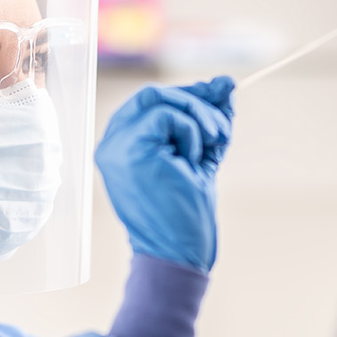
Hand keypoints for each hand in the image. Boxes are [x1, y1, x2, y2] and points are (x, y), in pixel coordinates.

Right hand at [96, 76, 234, 273]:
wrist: (178, 253)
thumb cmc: (185, 214)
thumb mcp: (200, 155)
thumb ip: (208, 120)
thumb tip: (226, 82)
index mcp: (121, 145)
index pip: (150, 102)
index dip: (188, 94)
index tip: (221, 94)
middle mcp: (111, 143)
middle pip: (152, 94)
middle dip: (196, 101)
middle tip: (222, 127)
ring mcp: (116, 146)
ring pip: (159, 98)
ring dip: (198, 117)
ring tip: (212, 147)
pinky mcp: (130, 150)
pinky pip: (167, 115)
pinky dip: (191, 132)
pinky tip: (192, 162)